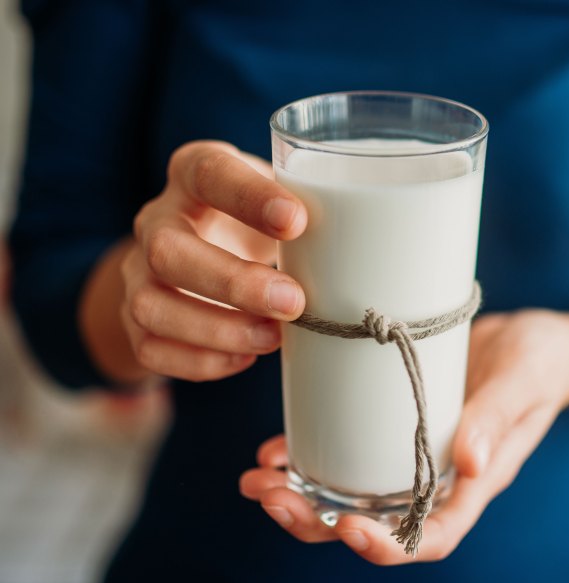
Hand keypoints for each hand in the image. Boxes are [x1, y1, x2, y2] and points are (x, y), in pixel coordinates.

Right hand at [120, 140, 306, 380]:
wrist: (196, 253)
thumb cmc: (253, 223)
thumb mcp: (276, 202)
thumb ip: (308, 214)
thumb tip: (370, 250)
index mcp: (193, 174)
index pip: (209, 173)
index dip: (249, 197)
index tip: (297, 221)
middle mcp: (157, 220)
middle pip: (169, 250)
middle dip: (233, 282)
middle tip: (293, 301)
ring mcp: (138, 272)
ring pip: (152, 306)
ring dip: (217, 329)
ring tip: (273, 338)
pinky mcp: (134, 318)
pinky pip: (150, 348)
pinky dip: (200, 360)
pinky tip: (245, 357)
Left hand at [240, 310, 568, 563]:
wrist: (537, 341)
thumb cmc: (542, 361)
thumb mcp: (525, 380)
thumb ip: (498, 417)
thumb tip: (466, 463)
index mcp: (474, 482)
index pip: (431, 536)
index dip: (387, 546)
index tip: (345, 529)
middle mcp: (437, 479)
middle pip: (374, 523)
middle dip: (317, 522)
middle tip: (268, 498)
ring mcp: (413, 455)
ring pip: (351, 493)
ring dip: (300, 495)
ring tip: (255, 479)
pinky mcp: (395, 425)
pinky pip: (348, 452)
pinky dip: (308, 456)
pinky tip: (276, 448)